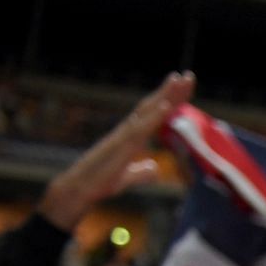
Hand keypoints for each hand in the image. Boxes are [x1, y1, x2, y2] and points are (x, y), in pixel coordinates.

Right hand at [38, 73, 194, 230]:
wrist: (77, 190)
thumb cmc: (98, 183)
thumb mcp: (127, 178)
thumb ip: (141, 173)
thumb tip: (154, 168)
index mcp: (131, 137)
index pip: (154, 114)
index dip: (170, 100)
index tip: (185, 88)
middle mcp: (127, 131)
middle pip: (152, 106)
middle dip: (171, 91)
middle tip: (188, 75)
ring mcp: (123, 136)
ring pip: (146, 111)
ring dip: (163, 95)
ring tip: (178, 79)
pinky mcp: (119, 146)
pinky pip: (139, 129)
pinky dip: (152, 117)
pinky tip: (165, 106)